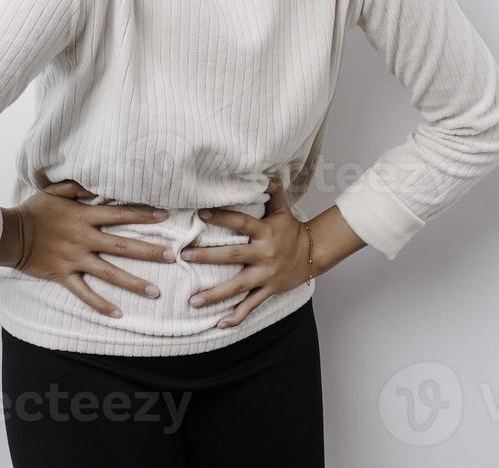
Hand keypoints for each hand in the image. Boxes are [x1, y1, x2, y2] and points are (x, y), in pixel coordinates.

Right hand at [11, 180, 176, 318]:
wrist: (9, 234)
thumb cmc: (33, 211)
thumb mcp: (54, 191)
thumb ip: (76, 188)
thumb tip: (95, 190)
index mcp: (84, 216)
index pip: (120, 214)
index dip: (143, 214)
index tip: (165, 216)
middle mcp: (84, 238)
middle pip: (122, 245)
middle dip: (148, 251)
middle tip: (171, 256)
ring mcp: (75, 259)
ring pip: (109, 272)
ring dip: (133, 282)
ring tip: (155, 292)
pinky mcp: (63, 275)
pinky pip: (85, 293)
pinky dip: (100, 304)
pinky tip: (118, 314)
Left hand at [179, 175, 312, 327]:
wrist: (314, 254)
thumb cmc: (292, 230)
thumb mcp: (283, 211)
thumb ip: (274, 193)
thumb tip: (268, 174)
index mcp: (265, 232)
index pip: (240, 222)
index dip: (222, 217)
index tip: (200, 213)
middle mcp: (264, 254)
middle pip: (232, 255)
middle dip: (207, 256)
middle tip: (184, 256)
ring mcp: (266, 275)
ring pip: (238, 286)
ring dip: (215, 294)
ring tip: (193, 301)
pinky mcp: (269, 289)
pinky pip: (251, 305)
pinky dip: (237, 316)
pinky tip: (220, 323)